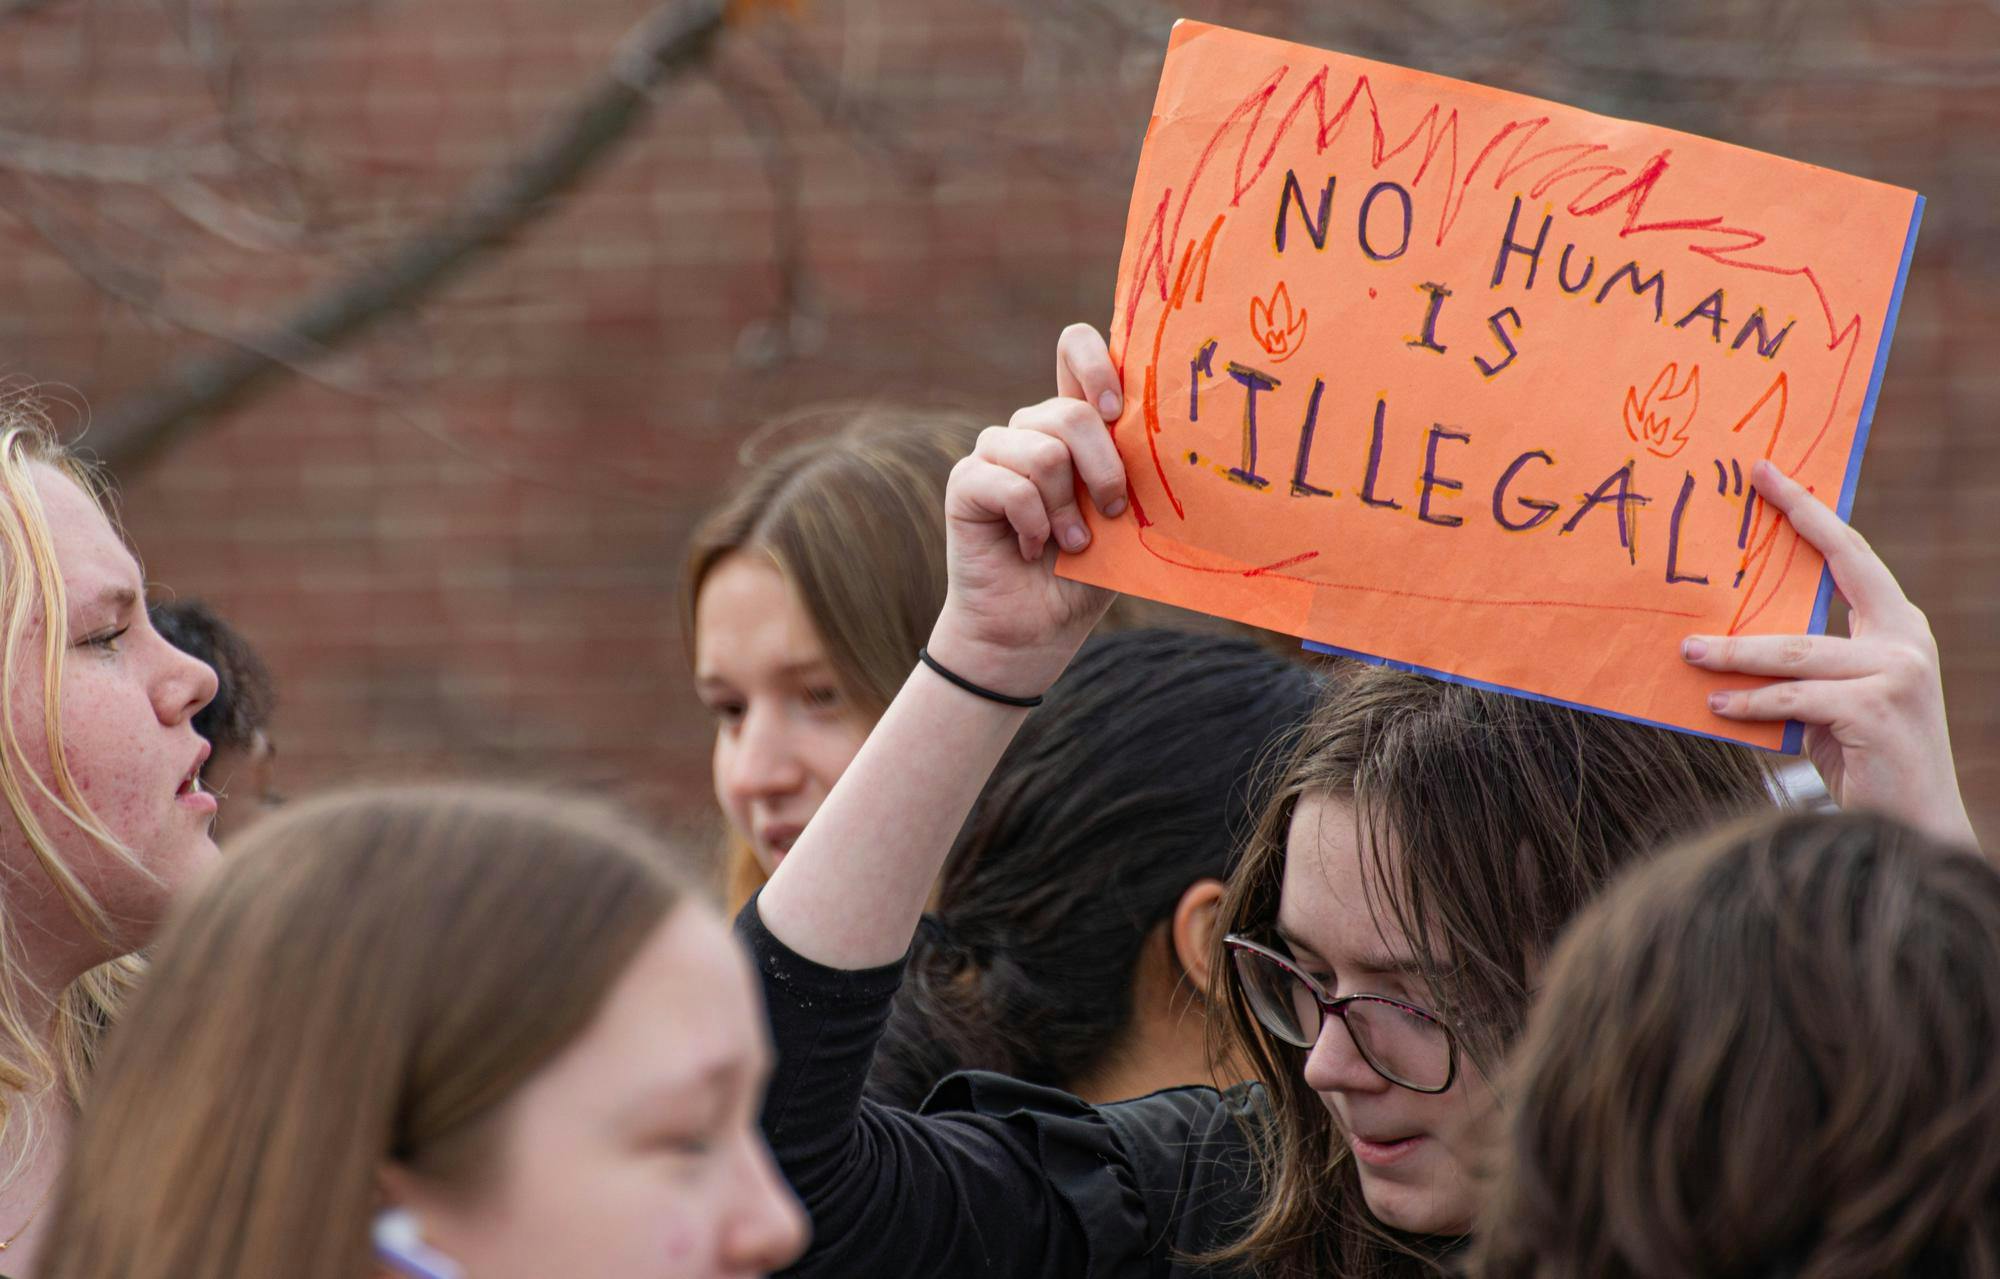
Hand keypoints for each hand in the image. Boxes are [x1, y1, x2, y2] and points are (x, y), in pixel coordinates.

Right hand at [927, 325, 1128, 698]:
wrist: (1037, 629)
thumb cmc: (1089, 572)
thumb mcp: (1127, 517)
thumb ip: (1136, 471)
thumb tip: (1174, 440)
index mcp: (1074, 424)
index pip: (1076, 347)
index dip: (1098, 362)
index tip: (1119, 411)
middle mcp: (1032, 428)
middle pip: (1070, 412)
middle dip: (1103, 468)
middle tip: (1113, 511)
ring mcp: (996, 452)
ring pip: (1044, 451)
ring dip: (1066, 509)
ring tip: (1070, 543)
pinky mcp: (967, 482)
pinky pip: (1011, 486)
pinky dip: (1033, 525)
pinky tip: (1031, 548)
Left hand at [1684, 460, 1976, 850]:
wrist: (1912, 828)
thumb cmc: (1862, 760)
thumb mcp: (1833, 699)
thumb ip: (1804, 664)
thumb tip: (1724, 637)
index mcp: (1898, 629)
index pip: (1851, 556)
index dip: (1810, 512)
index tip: (1768, 474)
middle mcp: (1906, 643)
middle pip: (1827, 585)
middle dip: (1779, 542)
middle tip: (1723, 518)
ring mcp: (1897, 676)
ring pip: (1795, 651)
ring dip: (1733, 654)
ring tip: (1688, 654)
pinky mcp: (1876, 712)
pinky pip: (1795, 698)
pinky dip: (1751, 703)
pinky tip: (1715, 705)